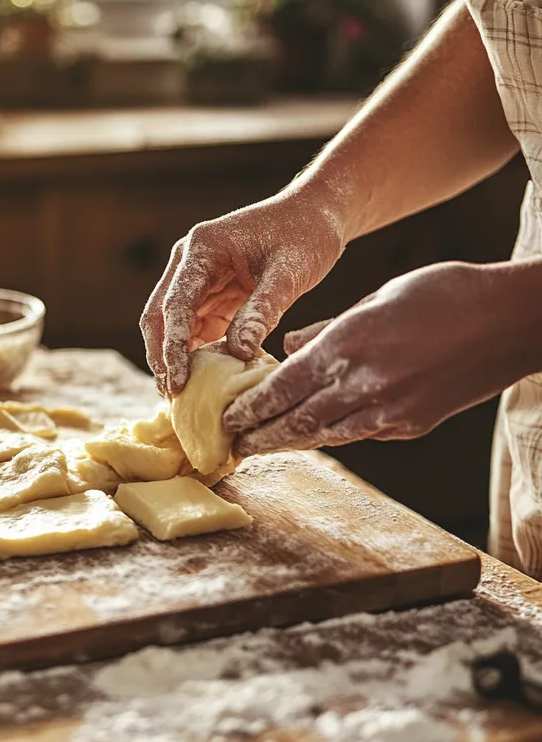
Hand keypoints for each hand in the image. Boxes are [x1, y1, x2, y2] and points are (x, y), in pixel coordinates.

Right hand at [140, 192, 346, 395]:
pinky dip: (196, 352)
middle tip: (171, 396)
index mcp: (201, 249)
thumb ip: (262, 310)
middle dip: (162, 356)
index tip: (177, 382)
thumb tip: (238, 353)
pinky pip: (194, 327)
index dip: (172, 346)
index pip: (175, 304)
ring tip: (183, 396)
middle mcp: (189, 262)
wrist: (318, 213)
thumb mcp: (289, 272)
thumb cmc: (307, 234)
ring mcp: (198, 278)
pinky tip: (204, 379)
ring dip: (175, 357)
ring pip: (172, 325)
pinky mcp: (212, 293)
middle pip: (159, 316)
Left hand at [223, 260, 541, 455]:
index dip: (251, 408)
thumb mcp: (376, 299)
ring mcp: (391, 410)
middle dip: (260, 436)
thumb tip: (288, 348)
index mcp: (350, 345)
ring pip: (326, 435)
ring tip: (262, 447)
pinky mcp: (412, 425)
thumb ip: (326, 330)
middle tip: (233, 446)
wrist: (513, 321)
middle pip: (297, 421)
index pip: (284, 387)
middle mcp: (365, 383)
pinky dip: (331, 434)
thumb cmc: (444, 295)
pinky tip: (313, 434)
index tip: (227, 419)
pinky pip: (360, 433)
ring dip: (290, 443)